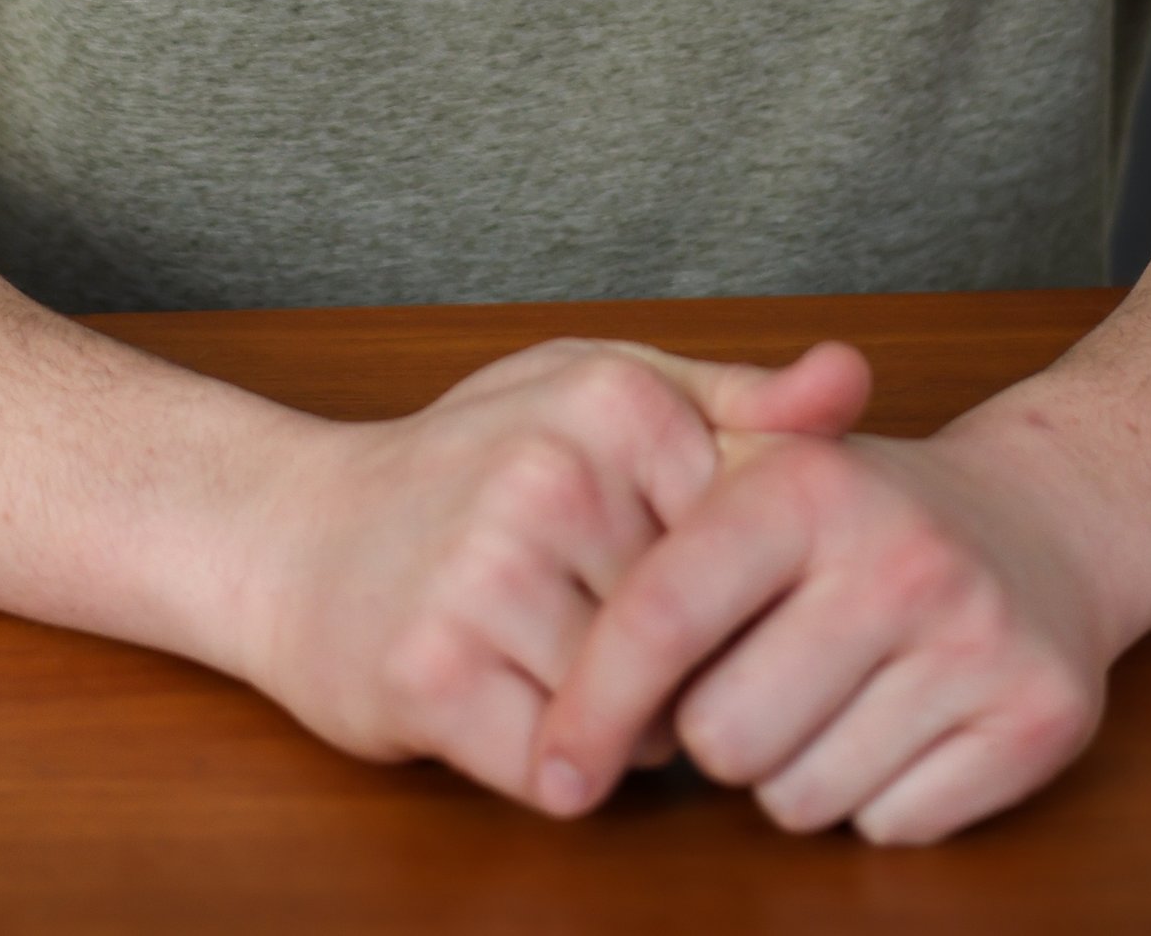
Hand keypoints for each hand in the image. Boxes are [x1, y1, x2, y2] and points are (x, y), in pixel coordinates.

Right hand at [236, 335, 870, 803]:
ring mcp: (486, 572)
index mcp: (614, 398)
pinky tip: (503, 700)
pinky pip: (561, 773)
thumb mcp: (607, 394)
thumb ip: (742, 400)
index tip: (658, 562)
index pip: (751, 546)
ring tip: (541, 651)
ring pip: (640, 717)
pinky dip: (550, 766)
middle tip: (581, 611)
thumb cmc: (472, 464)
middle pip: (699, 638)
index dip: (721, 583)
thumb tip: (856, 376)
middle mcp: (552, 473)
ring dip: (612, 722)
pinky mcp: (434, 673)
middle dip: (667, 659)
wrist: (294, 534)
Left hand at [531, 425, 1109, 843]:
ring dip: (796, 771)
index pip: (662, 616)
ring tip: (833, 694)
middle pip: (724, 738)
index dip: (594, 703)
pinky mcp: (1038, 719)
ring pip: (802, 798)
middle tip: (760, 675)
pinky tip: (901, 723)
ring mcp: (978, 639)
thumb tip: (514, 600)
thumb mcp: (759, 470)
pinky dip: (880, 798)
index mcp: (809, 483)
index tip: (557, 767)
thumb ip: (646, 519)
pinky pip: (893, 826)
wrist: (1042, 521)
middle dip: (719, 731)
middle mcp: (902, 554)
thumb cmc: (861, 514)